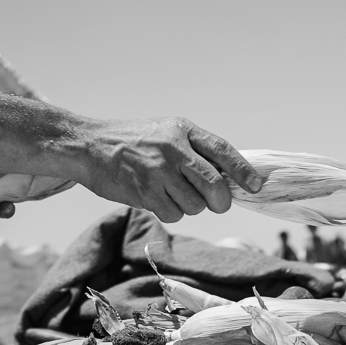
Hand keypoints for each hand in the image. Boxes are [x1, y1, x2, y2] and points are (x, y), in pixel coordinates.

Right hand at [79, 117, 263, 222]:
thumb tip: (230, 176)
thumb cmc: (132, 140)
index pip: (223, 151)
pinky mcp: (145, 191)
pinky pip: (174, 214)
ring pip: (195, 204)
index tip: (256, 186)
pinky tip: (158, 199)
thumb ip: (195, 150)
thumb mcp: (166, 132)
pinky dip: (171, 212)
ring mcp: (159, 171)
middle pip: (215, 185)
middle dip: (220, 201)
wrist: (89, 146)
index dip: (243, 171)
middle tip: (216, 204)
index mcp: (183, 130)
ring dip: (191, 206)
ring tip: (173, 193)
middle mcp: (174, 148)